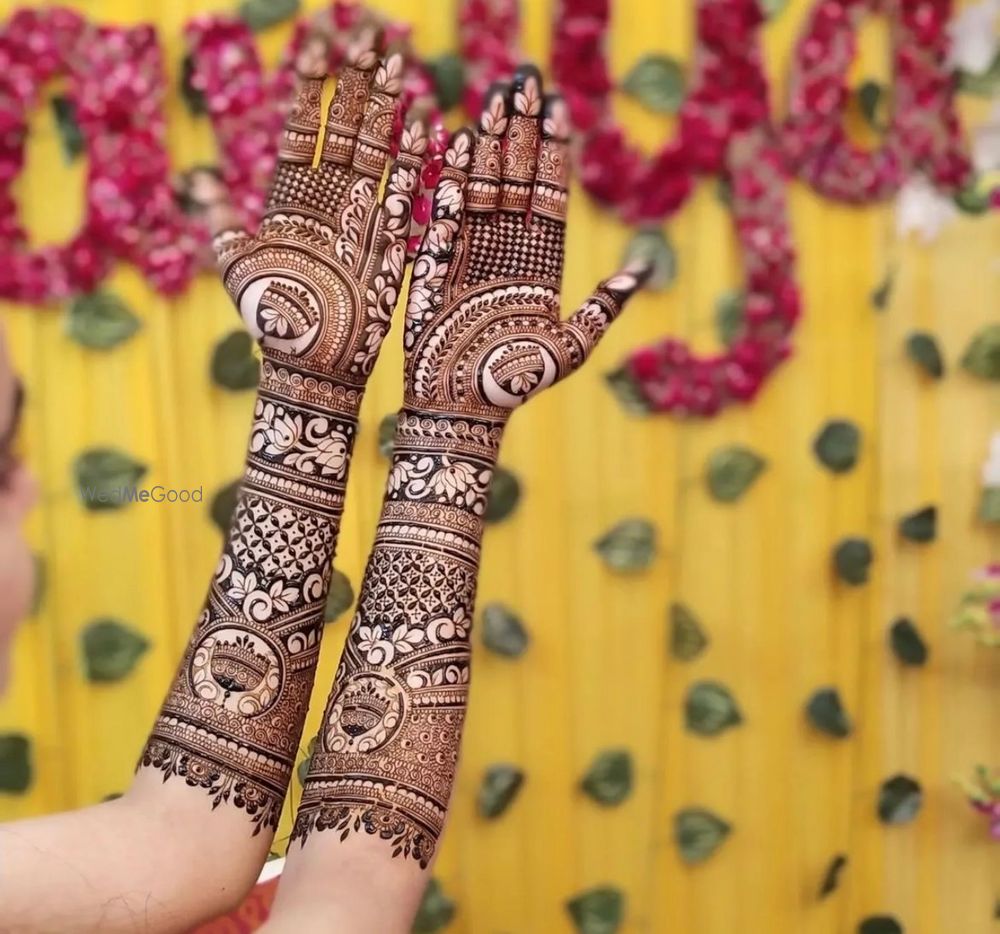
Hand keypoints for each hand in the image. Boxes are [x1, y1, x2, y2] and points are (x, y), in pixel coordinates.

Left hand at [211, 33, 427, 386]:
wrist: (314, 364)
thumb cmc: (274, 321)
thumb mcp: (239, 271)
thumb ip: (223, 227)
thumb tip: (201, 187)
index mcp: (292, 197)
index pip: (303, 128)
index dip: (310, 87)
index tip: (317, 44)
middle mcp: (330, 198)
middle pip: (346, 127)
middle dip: (358, 82)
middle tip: (370, 35)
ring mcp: (362, 216)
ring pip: (377, 150)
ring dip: (388, 108)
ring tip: (399, 63)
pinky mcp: (389, 239)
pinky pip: (403, 191)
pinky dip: (412, 159)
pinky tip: (424, 123)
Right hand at [403, 65, 647, 419]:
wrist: (461, 408)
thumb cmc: (518, 383)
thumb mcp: (573, 345)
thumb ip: (604, 305)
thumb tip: (642, 268)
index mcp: (540, 266)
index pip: (550, 195)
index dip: (554, 151)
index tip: (561, 107)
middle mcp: (505, 252)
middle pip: (515, 179)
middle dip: (520, 130)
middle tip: (525, 80)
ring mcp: (469, 253)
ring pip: (481, 186)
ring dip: (488, 141)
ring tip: (496, 95)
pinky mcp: (434, 261)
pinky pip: (443, 210)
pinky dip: (449, 175)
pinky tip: (456, 138)